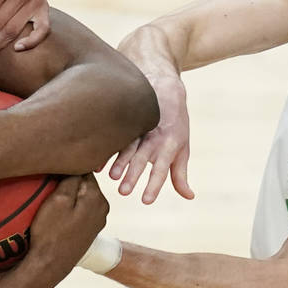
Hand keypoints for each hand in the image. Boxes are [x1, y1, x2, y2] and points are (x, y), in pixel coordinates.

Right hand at [17, 174, 108, 287]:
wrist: (50, 265)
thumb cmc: (51, 232)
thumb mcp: (58, 200)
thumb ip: (71, 178)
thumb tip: (80, 159)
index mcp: (98, 197)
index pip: (84, 168)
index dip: (67, 165)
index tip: (51, 168)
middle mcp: (103, 207)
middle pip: (84, 182)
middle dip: (68, 179)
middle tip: (48, 182)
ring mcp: (97, 220)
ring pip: (81, 196)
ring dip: (68, 193)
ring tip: (48, 196)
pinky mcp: (88, 230)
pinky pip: (79, 209)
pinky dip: (69, 207)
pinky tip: (55, 212)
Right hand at [107, 72, 194, 203]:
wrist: (163, 86)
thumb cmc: (175, 125)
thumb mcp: (182, 148)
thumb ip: (180, 175)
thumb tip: (189, 196)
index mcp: (169, 146)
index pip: (161, 169)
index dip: (154, 185)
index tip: (145, 201)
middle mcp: (153, 137)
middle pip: (142, 159)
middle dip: (133, 175)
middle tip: (123, 192)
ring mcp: (138, 127)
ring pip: (127, 146)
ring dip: (119, 161)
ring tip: (111, 176)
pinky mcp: (126, 120)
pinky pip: (116, 135)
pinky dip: (107, 149)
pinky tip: (98, 162)